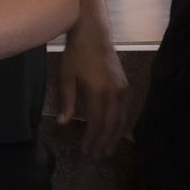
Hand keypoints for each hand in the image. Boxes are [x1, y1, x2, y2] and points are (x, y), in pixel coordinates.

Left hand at [55, 22, 129, 158]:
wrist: (93, 32)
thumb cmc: (76, 53)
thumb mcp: (66, 76)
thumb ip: (67, 101)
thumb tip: (63, 123)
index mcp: (99, 92)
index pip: (97, 123)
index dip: (92, 139)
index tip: (86, 151)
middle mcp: (115, 93)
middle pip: (111, 126)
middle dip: (103, 143)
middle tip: (96, 157)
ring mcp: (123, 90)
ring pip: (121, 120)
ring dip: (114, 137)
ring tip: (107, 150)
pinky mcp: (125, 86)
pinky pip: (126, 111)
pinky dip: (121, 125)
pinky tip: (116, 133)